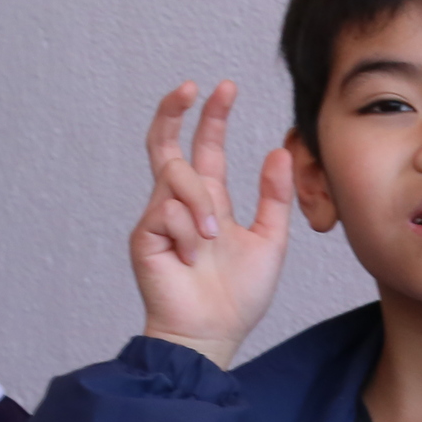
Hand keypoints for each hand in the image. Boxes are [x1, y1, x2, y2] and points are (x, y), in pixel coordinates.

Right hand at [131, 81, 291, 368]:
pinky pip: (166, 211)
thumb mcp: (270, 240)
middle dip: (174, 110)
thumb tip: (279, 151)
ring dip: (200, 202)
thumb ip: (273, 197)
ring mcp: (158, 219)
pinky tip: (191, 256)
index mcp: (208, 201)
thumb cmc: (238, 295)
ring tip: (213, 238)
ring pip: (175, 176)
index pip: (205, 148)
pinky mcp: (143, 237)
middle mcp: (179, 204)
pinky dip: (187, 230)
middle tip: (190, 87)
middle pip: (166, 143)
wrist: (214, 333)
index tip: (225, 87)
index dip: (212, 117)